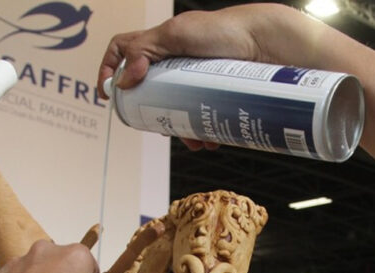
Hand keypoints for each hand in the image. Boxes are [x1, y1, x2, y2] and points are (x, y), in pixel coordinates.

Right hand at [98, 4, 311, 150]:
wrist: (266, 44)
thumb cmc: (223, 30)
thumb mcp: (178, 33)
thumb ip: (146, 51)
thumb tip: (124, 82)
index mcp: (160, 41)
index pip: (123, 50)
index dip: (110, 69)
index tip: (108, 95)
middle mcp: (175, 60)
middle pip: (148, 89)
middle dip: (151, 113)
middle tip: (158, 126)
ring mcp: (195, 79)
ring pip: (176, 109)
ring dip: (180, 129)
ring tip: (191, 141)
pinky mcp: (214, 93)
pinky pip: (201, 117)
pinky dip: (202, 132)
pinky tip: (209, 140)